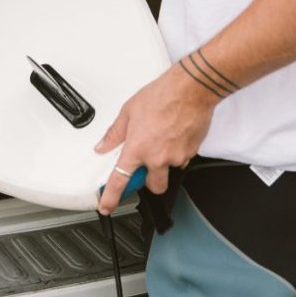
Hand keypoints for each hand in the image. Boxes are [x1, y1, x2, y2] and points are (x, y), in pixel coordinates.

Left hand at [95, 64, 219, 213]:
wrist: (190, 89)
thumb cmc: (161, 96)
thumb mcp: (128, 111)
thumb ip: (114, 133)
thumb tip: (103, 145)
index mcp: (137, 148)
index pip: (121, 181)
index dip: (112, 197)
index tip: (107, 207)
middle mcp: (158, 157)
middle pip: (153, 186)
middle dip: (149, 181)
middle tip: (146, 165)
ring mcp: (177, 157)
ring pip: (169, 170)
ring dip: (164, 163)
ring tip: (162, 138)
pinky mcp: (192, 152)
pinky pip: (182, 159)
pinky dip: (177, 151)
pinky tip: (174, 134)